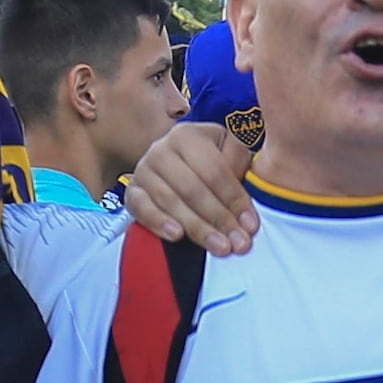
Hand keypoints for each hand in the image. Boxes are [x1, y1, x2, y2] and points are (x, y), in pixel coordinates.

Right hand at [121, 119, 257, 253]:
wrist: (177, 164)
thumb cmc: (210, 160)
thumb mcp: (229, 150)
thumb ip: (240, 164)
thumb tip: (243, 202)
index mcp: (187, 135)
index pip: (215, 171)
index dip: (235, 200)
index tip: (251, 226)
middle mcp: (161, 149)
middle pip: (193, 189)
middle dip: (219, 219)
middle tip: (239, 244)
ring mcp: (143, 170)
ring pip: (171, 201)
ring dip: (197, 228)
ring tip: (220, 247)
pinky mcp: (131, 192)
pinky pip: (141, 209)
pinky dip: (158, 223)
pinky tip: (177, 236)